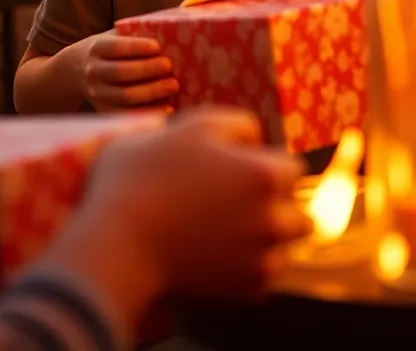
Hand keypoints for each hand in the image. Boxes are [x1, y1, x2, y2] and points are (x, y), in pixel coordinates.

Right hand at [77, 32, 178, 112]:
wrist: (75, 69)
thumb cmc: (108, 49)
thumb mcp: (115, 35)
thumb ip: (137, 31)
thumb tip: (175, 22)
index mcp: (97, 47)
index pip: (116, 47)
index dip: (137, 47)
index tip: (158, 46)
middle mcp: (93, 71)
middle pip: (121, 72)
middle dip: (147, 69)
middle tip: (169, 66)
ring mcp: (97, 93)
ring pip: (124, 96)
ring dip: (152, 92)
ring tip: (173, 85)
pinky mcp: (104, 110)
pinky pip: (128, 115)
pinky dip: (149, 113)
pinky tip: (168, 108)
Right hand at [77, 109, 309, 299]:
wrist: (118, 239)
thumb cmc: (149, 172)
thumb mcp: (193, 124)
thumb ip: (237, 124)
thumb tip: (256, 142)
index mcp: (265, 175)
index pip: (293, 168)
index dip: (266, 164)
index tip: (237, 170)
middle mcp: (273, 220)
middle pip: (297, 211)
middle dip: (275, 205)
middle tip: (233, 201)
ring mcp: (261, 259)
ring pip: (285, 247)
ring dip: (268, 238)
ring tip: (227, 229)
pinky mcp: (245, 291)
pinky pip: (265, 277)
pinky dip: (249, 267)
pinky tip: (218, 252)